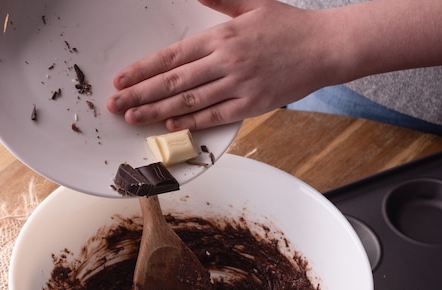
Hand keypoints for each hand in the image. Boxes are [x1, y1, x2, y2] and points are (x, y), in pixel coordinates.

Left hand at [107, 0, 336, 130]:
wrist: (326, 47)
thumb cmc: (289, 26)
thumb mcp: (252, 2)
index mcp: (221, 36)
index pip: (171, 56)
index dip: (143, 69)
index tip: (121, 79)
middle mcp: (225, 61)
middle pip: (173, 81)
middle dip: (140, 94)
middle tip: (115, 105)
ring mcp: (238, 85)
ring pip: (189, 101)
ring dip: (157, 111)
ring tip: (132, 118)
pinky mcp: (252, 104)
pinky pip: (215, 116)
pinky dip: (191, 122)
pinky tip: (170, 125)